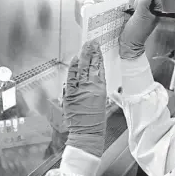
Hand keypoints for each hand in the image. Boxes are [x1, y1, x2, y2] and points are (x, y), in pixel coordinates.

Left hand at [64, 41, 106, 156]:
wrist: (88, 133)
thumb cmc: (96, 122)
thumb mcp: (104, 104)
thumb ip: (101, 92)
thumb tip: (101, 84)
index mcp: (101, 89)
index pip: (100, 69)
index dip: (99, 57)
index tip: (98, 49)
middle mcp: (92, 87)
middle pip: (91, 65)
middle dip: (91, 52)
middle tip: (91, 42)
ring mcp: (81, 90)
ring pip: (82, 68)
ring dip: (83, 56)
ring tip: (84, 46)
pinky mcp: (70, 94)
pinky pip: (71, 78)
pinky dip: (72, 67)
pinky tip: (74, 59)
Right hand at [119, 0, 162, 58]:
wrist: (127, 44)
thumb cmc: (136, 33)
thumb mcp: (141, 15)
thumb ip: (145, 0)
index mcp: (156, 10)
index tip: (140, 5)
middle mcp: (150, 10)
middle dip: (138, 1)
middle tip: (135, 11)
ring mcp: (142, 12)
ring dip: (132, 4)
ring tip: (132, 13)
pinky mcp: (134, 14)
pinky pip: (132, 4)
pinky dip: (129, 7)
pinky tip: (128, 13)